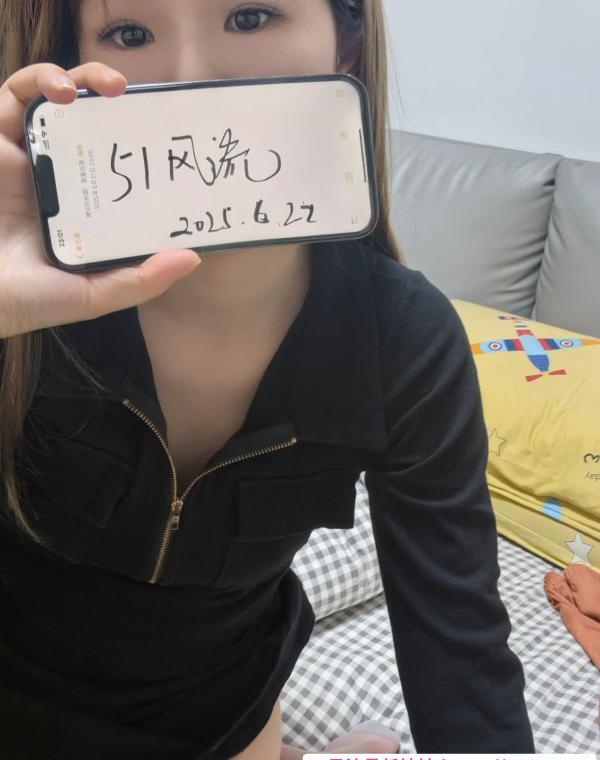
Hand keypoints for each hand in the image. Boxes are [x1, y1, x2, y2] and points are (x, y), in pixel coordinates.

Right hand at [0, 62, 200, 338]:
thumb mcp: (94, 295)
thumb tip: (193, 258)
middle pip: (87, 123)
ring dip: (80, 79)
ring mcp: (25, 158)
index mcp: (82, 207)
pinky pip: (12, 97)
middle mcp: (56, 177)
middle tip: (136, 97)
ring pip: (53, 101)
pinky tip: (60, 90)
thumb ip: (141, 280)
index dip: (137, 145)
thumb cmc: (29, 301)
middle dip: (113, 100)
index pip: (114, 165)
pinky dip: (37, 82)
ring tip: (107, 86)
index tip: (165, 137)